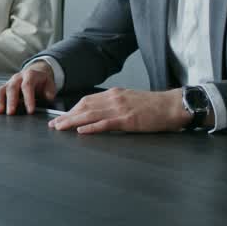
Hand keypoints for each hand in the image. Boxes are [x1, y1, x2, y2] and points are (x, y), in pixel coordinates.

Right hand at [0, 60, 55, 114]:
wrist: (36, 73)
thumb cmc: (42, 81)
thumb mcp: (50, 84)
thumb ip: (50, 91)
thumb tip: (47, 97)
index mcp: (30, 75)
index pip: (27, 85)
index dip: (28, 98)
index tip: (30, 110)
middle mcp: (17, 78)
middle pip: (12, 87)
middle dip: (11, 101)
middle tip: (11, 113)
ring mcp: (9, 83)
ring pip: (1, 89)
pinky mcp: (4, 88)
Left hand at [46, 87, 191, 133]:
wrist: (172, 106)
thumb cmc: (154, 106)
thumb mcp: (130, 100)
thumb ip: (115, 104)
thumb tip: (100, 113)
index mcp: (114, 94)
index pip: (87, 100)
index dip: (72, 109)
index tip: (62, 117)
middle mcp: (114, 98)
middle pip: (84, 106)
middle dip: (67, 116)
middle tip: (54, 125)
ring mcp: (120, 109)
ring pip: (91, 114)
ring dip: (73, 122)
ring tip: (60, 128)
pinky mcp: (128, 120)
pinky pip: (106, 123)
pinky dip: (92, 128)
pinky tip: (81, 132)